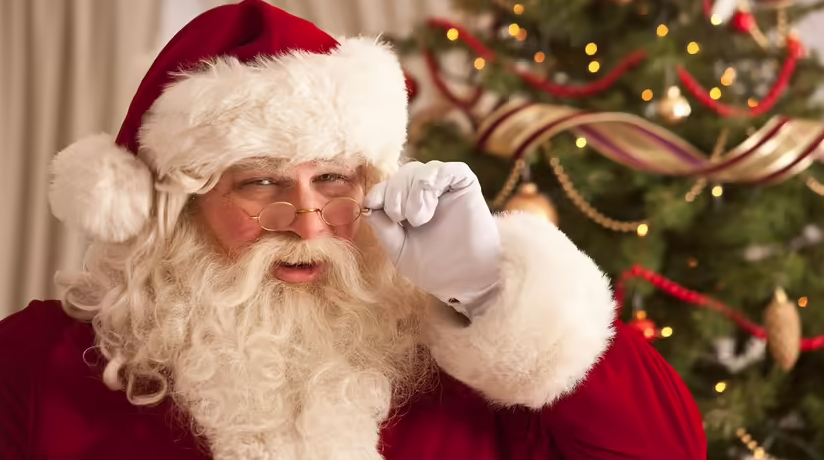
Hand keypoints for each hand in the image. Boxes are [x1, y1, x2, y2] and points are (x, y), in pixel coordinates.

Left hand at [364, 161, 500, 314]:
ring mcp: (446, 187)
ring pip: (419, 169)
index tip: (375, 205)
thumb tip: (369, 205)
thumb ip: (383, 228)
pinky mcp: (465, 185)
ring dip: (411, 192)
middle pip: (402, 174)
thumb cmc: (436, 268)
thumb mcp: (399, 250)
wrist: (466, 280)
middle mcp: (427, 193)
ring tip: (419, 219)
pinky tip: (430, 205)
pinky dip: (432, 181)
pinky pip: (448, 169)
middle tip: (400, 218)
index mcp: (410, 207)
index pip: (388, 186)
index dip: (379, 191)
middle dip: (394, 194)